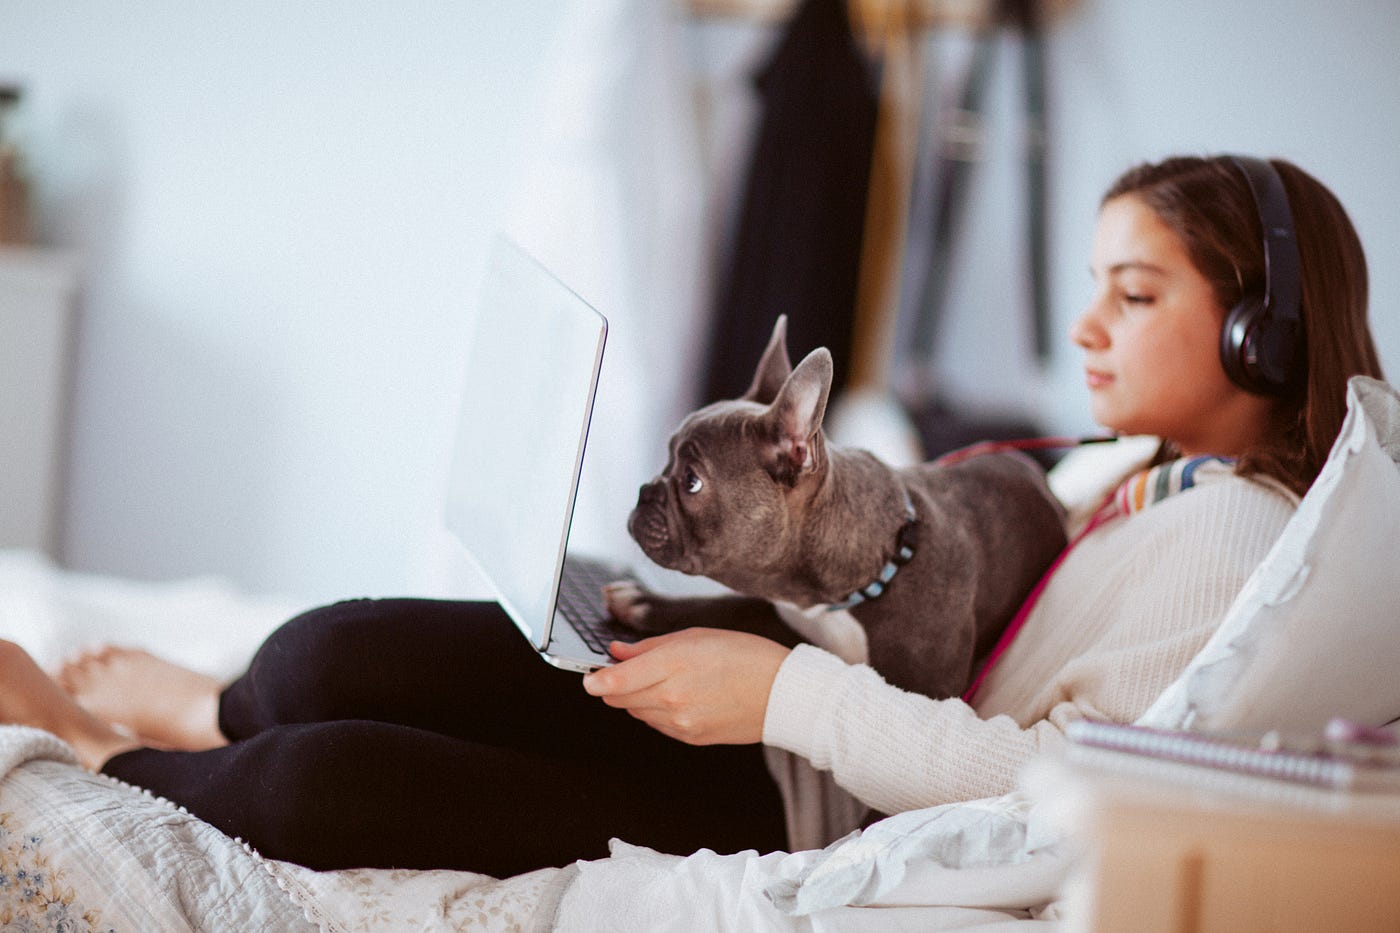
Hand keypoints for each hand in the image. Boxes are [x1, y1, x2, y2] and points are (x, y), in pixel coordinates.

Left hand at [581, 628, 790, 744]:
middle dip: (615, 686)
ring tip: (666, 679)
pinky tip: (680, 696)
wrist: (782, 693)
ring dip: (638, 698)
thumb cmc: (745, 655)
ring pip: (636, 713)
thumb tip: (617, 653)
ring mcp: (680, 722)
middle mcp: (671, 698)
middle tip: (628, 670)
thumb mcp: (695, 636)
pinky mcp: (689, 737)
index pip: (614, 682)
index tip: (589, 676)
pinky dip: (657, 711)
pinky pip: (657, 725)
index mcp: (672, 665)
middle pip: (619, 700)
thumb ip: (649, 647)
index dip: (594, 680)